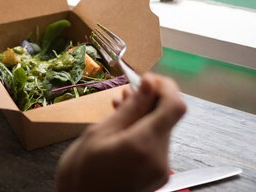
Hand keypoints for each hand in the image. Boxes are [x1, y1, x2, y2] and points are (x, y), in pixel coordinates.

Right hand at [55, 74, 186, 191]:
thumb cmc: (81, 173)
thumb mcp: (99, 132)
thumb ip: (130, 108)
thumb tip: (148, 85)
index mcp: (143, 145)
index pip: (175, 106)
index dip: (166, 86)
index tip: (148, 79)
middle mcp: (159, 159)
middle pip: (168, 118)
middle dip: (151, 100)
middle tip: (127, 92)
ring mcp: (160, 170)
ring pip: (162, 130)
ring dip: (145, 115)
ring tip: (120, 108)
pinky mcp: (157, 177)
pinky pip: (156, 145)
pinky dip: (143, 131)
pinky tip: (124, 128)